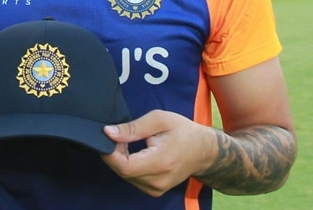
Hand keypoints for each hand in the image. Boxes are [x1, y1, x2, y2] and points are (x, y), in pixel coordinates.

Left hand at [101, 109, 216, 196]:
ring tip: (129, 143)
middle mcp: (158, 181)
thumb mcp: (159, 120)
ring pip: (125, 175)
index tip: (110, 136)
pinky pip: (132, 178)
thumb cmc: (183, 132)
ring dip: (120, 159)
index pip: (124, 166)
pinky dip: (128, 165)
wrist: (204, 151)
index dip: (110, 152)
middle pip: (122, 171)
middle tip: (121, 135)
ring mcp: (157, 189)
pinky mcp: (155, 191)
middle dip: (114, 153)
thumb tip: (108, 133)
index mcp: (160, 162)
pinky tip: (134, 153)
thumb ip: (133, 128)